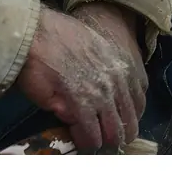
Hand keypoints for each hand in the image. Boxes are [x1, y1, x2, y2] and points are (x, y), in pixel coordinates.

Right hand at [16, 4, 146, 151]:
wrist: (33, 31)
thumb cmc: (56, 34)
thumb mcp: (91, 45)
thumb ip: (102, 69)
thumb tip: (103, 94)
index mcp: (120, 65)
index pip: (138, 102)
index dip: (125, 115)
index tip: (113, 117)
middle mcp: (116, 81)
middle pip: (129, 123)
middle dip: (116, 132)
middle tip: (100, 132)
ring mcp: (101, 94)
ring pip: (113, 134)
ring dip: (102, 138)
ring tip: (88, 136)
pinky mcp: (82, 105)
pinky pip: (91, 136)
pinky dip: (85, 140)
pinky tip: (77, 135)